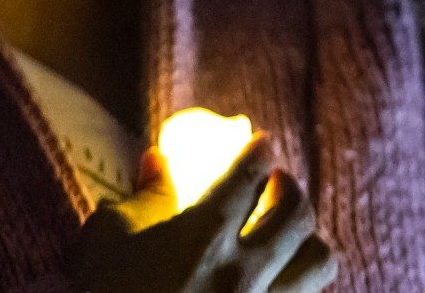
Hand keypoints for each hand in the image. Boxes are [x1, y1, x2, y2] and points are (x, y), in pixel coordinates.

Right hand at [71, 137, 337, 292]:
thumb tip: (157, 161)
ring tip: (290, 234)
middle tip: (277, 182)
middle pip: (297, 212)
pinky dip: (299, 282)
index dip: (260, 152)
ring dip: (308, 238)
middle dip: (290, 188)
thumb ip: (141, 197)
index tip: (262, 144)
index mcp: (204, 236)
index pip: (249, 175)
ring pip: (319, 260)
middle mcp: (242, 271)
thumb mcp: (105, 243)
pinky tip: (279, 278)